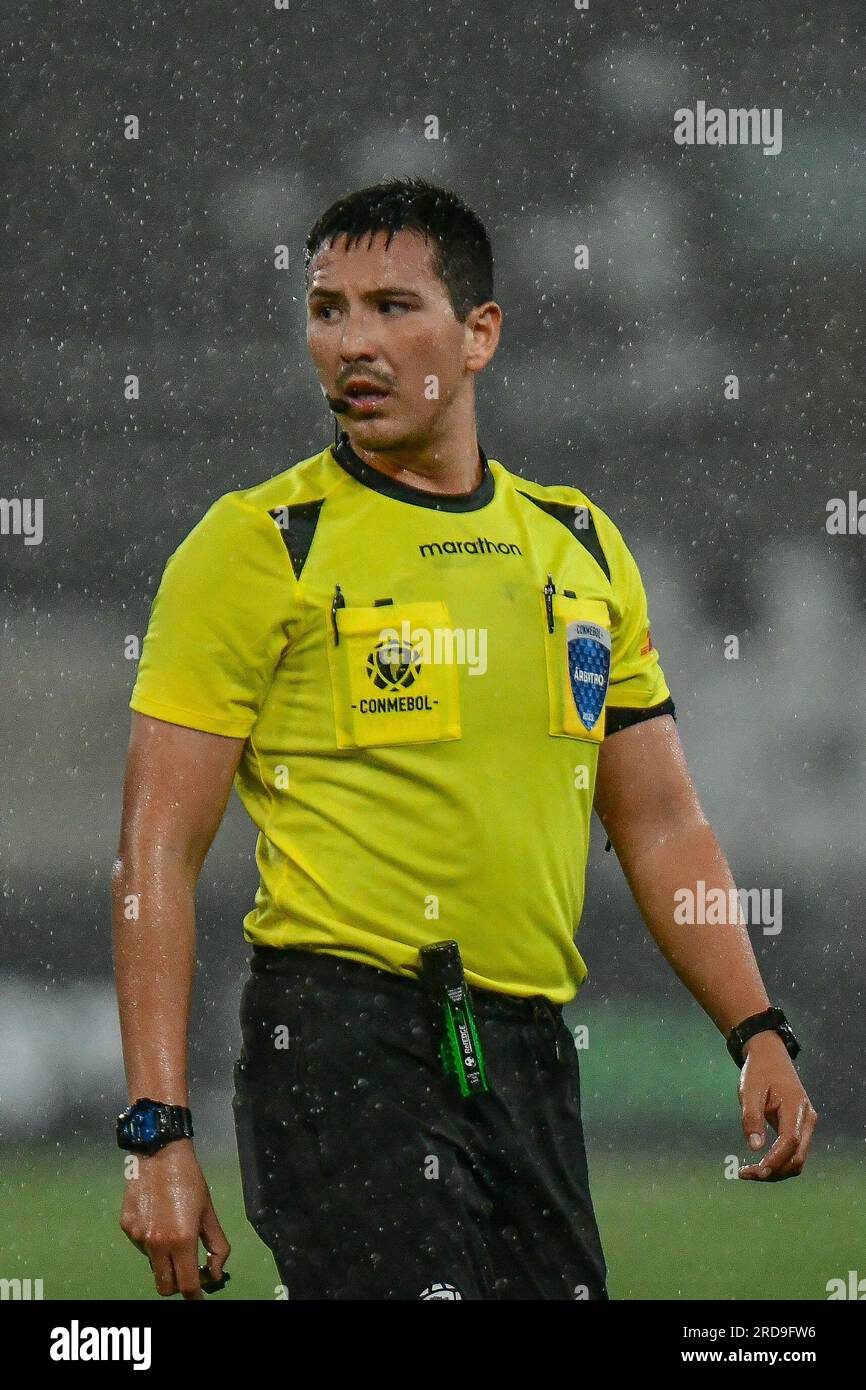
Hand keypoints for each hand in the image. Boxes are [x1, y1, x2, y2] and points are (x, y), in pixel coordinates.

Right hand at [120, 1138, 230, 1297]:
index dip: (196, 1296)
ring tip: (173, 1231)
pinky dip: (152, 1243)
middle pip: (166, 1285)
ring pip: (153, 1265)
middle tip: (188, 1271)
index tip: (200, 1298)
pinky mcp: (126, 1227)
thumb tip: (216, 1273)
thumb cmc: (190, 1181)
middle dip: (178, 1285)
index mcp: (181, 1240)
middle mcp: (156, 1244)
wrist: (159, 1153)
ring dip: (165, 1260)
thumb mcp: (209, 1213)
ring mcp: (138, 1237)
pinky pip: (141, 1246)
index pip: (188, 1285)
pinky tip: (158, 1219)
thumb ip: (217, 1246)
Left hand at [737, 1032, 817, 1181]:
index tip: (755, 1170)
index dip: (774, 1159)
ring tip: (749, 1172)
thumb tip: (755, 1148)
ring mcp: (807, 1125)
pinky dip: (779, 1163)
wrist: (771, 1057)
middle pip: (797, 1157)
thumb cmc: (759, 1072)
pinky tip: (760, 1164)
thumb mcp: (749, 1090)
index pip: (790, 1141)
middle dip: (774, 1171)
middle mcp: (807, 1119)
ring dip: (776, 1171)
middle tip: (745, 1174)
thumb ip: (752, 1117)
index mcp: (796, 1107)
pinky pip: (794, 1153)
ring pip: (797, 1159)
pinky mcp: (801, 1128)